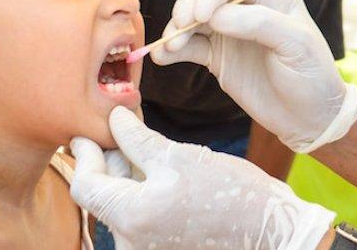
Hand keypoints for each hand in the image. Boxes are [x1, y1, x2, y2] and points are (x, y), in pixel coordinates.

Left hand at [70, 107, 334, 249]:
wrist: (272, 231)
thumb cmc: (231, 194)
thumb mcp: (179, 156)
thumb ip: (137, 139)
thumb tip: (112, 119)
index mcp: (130, 218)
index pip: (84, 185)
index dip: (84, 154)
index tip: (84, 130)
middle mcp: (131, 242)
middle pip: (103, 196)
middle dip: (108, 160)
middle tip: (115, 129)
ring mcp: (148, 249)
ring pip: (123, 205)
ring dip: (127, 175)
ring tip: (140, 144)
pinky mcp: (165, 248)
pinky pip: (142, 217)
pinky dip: (144, 191)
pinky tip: (159, 168)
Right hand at [155, 0, 356, 152]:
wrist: (309, 119)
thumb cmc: (312, 76)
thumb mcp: (297, 46)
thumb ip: (260, 24)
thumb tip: (215, 16)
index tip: (201, 14)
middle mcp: (248, 9)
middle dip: (189, 5)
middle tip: (179, 27)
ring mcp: (230, 33)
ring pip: (194, 18)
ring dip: (176, 28)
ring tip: (169, 48)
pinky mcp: (217, 57)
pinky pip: (189, 47)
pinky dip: (172, 51)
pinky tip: (161, 59)